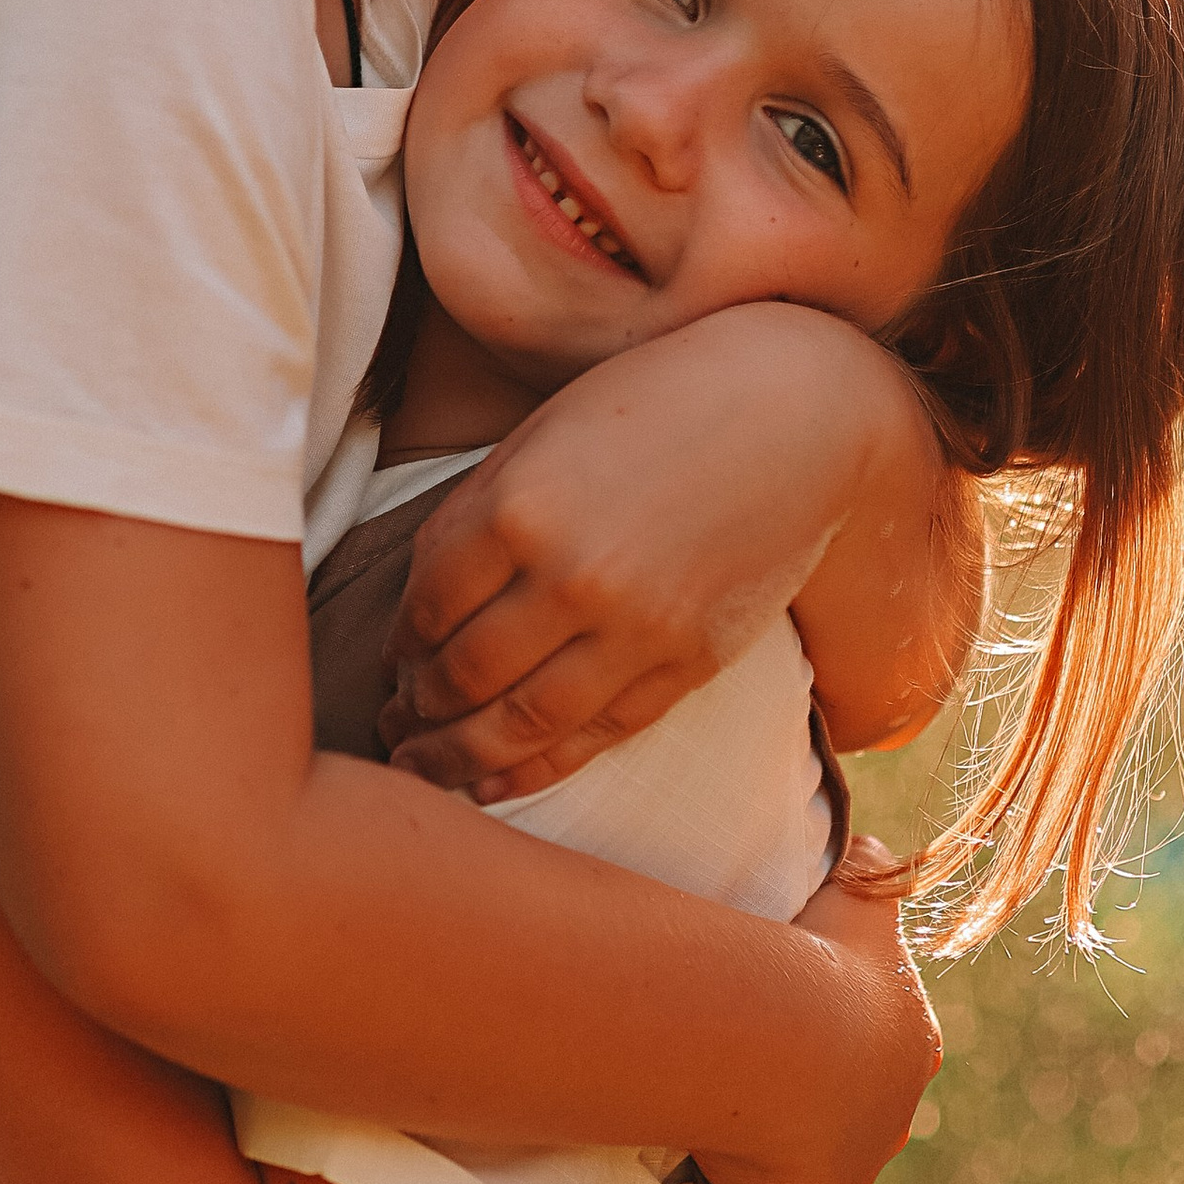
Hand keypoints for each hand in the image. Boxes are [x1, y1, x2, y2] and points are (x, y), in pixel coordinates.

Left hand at [381, 316, 838, 797]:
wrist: (794, 410)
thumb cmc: (654, 403)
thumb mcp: (543, 435)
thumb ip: (477, 518)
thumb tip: (418, 615)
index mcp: (517, 507)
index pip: (425, 610)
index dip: (398, 650)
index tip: (390, 666)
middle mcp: (570, 577)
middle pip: (463, 677)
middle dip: (416, 713)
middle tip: (393, 730)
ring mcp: (635, 628)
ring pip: (523, 724)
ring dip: (462, 759)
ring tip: (428, 769)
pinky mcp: (689, 661)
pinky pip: (598, 736)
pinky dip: (539, 768)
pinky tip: (499, 780)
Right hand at [703, 833, 941, 1183]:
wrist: (784, 1032)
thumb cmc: (816, 954)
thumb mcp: (856, 886)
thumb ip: (870, 864)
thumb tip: (872, 848)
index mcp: (910, 1041)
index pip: (875, 1041)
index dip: (830, 1028)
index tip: (780, 1012)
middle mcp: (894, 1116)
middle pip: (850, 1111)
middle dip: (808, 1096)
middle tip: (741, 1064)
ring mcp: (853, 1176)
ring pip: (812, 1163)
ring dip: (773, 1145)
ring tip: (713, 1109)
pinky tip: (701, 1161)